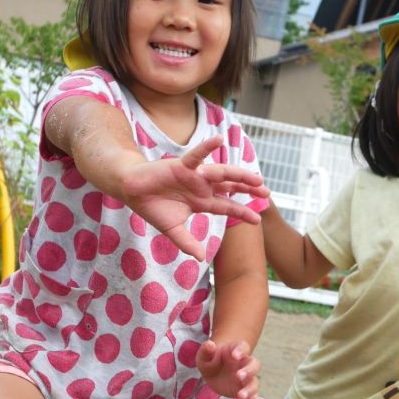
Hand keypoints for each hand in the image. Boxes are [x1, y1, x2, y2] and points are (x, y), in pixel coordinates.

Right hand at [121, 137, 268, 259]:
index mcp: (201, 201)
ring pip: (220, 173)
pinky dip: (207, 147)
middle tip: (266, 192)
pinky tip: (218, 140)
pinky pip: (196, 155)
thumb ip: (186, 243)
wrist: (132, 191)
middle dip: (248, 189)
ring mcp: (193, 176)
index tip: (258, 220)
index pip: (226, 206)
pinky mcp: (181, 166)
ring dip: (238, 173)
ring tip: (255, 177)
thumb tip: (201, 258)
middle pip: (230, 187)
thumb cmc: (153, 207)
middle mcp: (201, 187)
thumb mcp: (172, 230)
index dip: (242, 212)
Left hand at [196, 339, 261, 398]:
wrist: (214, 371)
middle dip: (248, 370)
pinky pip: (254, 398)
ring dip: (249, 389)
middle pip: (254, 364)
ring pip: (254, 382)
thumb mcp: (204, 355)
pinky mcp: (245, 391)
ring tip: (240, 396)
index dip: (241, 350)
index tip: (235, 356)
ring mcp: (247, 378)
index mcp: (236, 350)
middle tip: (238, 376)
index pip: (243, 347)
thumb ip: (206, 350)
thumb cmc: (210, 360)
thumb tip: (210, 344)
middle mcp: (245, 363)